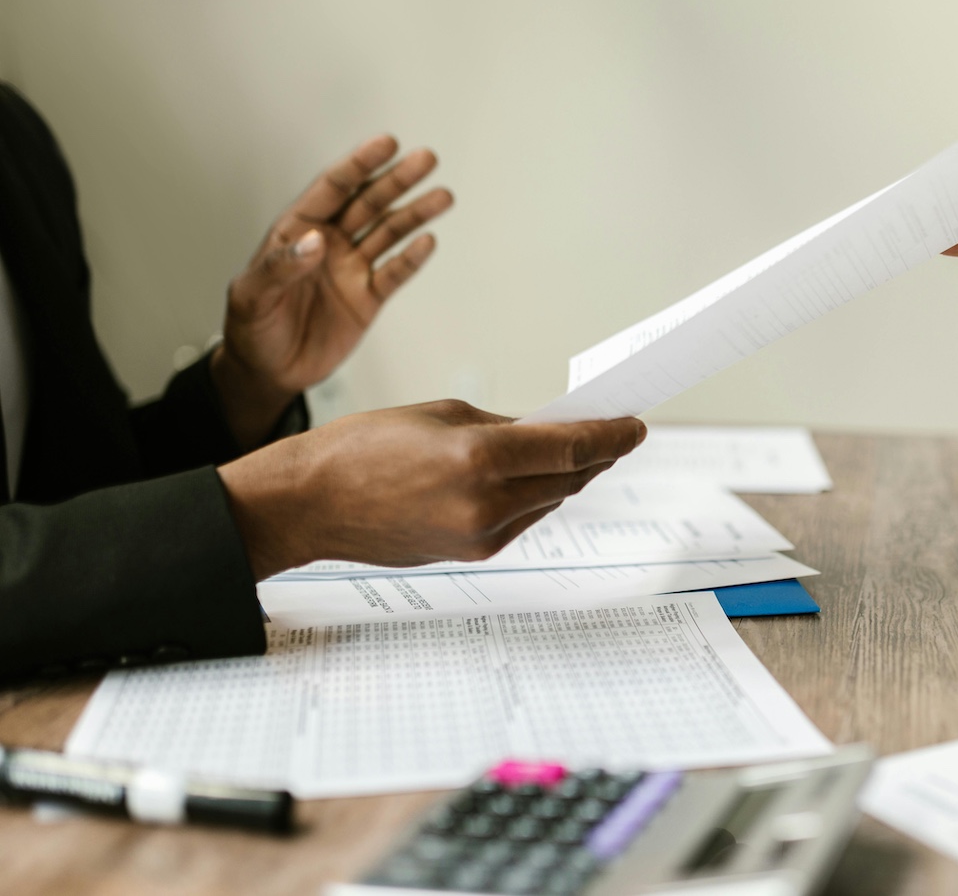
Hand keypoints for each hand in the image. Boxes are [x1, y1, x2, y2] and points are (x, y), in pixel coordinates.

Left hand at [213, 135, 453, 444]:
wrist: (268, 370)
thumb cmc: (251, 328)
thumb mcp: (251, 296)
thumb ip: (279, 267)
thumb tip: (315, 243)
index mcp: (297, 230)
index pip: (333, 188)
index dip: (360, 164)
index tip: (386, 144)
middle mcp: (329, 243)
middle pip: (369, 203)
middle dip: (397, 180)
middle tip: (426, 159)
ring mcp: (351, 269)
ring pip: (389, 233)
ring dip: (415, 214)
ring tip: (442, 197)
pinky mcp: (368, 298)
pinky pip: (394, 274)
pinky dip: (412, 259)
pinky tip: (427, 242)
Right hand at [216, 401, 645, 578]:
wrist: (310, 504)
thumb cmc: (363, 447)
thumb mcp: (441, 415)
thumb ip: (504, 426)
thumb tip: (550, 434)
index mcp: (481, 458)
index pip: (573, 447)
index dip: (612, 435)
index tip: (635, 424)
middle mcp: (488, 504)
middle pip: (569, 478)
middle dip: (596, 454)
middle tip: (615, 432)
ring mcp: (482, 536)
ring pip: (550, 501)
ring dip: (568, 476)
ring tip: (580, 450)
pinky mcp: (472, 554)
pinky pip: (523, 520)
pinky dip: (535, 497)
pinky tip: (535, 478)